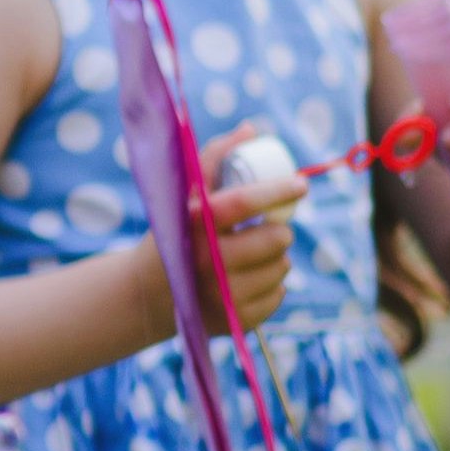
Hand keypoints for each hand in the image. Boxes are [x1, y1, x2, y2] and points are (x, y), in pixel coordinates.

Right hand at [182, 123, 304, 331]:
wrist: (149, 294)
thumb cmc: (175, 232)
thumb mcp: (184, 195)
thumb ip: (215, 158)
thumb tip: (252, 130)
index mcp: (194, 225)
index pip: (242, 201)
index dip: (276, 190)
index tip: (300, 184)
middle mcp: (207, 262)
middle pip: (275, 239)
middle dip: (279, 231)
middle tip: (267, 230)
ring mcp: (222, 295)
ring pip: (282, 268)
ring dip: (276, 258)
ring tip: (251, 256)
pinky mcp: (236, 320)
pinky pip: (279, 295)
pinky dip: (272, 285)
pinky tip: (248, 281)